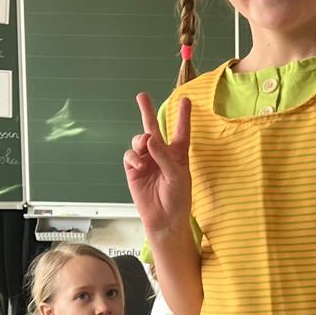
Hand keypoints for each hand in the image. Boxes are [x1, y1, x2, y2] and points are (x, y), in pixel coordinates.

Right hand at [123, 91, 190, 237]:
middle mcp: (161, 154)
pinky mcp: (133, 170)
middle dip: (147, 111)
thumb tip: (149, 137)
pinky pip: (130, 156)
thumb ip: (164, 155)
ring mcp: (146, 161)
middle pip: (153, 128)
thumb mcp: (177, 175)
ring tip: (145, 148)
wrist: (164, 219)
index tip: (185, 99)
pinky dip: (134, 157)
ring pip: (139, 140)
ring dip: (141, 141)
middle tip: (141, 95)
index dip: (183, 117)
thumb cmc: (177, 198)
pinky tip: (140, 166)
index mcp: (177, 154)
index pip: (180, 132)